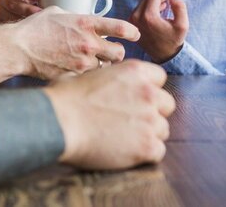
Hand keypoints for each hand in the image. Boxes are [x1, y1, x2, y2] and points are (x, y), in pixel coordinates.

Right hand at [7, 7, 137, 78]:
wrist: (18, 48)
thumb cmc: (35, 27)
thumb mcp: (58, 12)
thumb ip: (77, 18)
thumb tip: (86, 22)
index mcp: (86, 23)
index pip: (121, 28)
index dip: (132, 32)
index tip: (135, 35)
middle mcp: (88, 43)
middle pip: (120, 53)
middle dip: (118, 54)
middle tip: (112, 54)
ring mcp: (81, 62)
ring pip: (106, 69)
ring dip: (103, 67)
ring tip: (93, 65)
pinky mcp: (74, 76)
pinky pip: (89, 79)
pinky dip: (88, 78)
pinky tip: (80, 74)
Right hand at [44, 60, 174, 168]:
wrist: (58, 123)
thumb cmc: (64, 98)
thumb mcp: (84, 75)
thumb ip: (102, 77)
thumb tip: (95, 80)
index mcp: (135, 71)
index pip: (159, 78)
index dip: (148, 89)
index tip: (135, 98)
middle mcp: (148, 93)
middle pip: (167, 104)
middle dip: (153, 112)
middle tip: (132, 121)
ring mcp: (150, 120)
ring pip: (163, 129)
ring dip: (148, 134)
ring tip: (125, 139)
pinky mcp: (147, 146)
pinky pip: (158, 151)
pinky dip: (145, 154)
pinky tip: (127, 153)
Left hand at [129, 0, 188, 62]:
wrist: (164, 56)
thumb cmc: (174, 41)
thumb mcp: (183, 25)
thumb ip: (180, 7)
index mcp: (148, 17)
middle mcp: (137, 17)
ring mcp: (133, 19)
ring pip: (145, 1)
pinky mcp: (132, 22)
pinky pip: (142, 7)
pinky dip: (152, 3)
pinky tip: (162, 3)